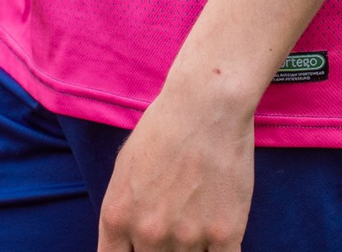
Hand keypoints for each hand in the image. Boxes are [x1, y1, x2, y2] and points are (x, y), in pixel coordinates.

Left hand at [96, 77, 252, 249]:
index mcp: (116, 219)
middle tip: (175, 226)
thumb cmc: (163, 128)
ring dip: (192, 250)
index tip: (142, 247)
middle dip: (162, 251)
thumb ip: (121, 216)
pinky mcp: (225, 233)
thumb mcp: (123, 172)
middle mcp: (148, 234)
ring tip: (197, 222)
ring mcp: (187, 236)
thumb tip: (129, 246)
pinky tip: (218, 238)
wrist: (207, 104)